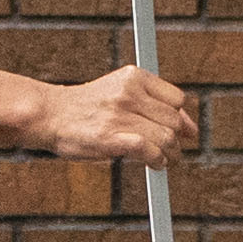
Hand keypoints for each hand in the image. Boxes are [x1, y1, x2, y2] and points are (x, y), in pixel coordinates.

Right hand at [37, 64, 197, 165]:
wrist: (50, 115)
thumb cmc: (88, 108)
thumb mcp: (121, 94)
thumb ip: (155, 105)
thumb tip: (191, 128)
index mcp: (133, 77)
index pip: (177, 99)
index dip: (180, 119)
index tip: (178, 131)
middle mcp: (128, 93)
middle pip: (173, 120)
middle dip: (178, 140)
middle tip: (173, 152)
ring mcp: (119, 115)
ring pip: (165, 137)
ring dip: (170, 154)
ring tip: (163, 160)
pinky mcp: (111, 137)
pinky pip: (149, 150)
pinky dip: (157, 160)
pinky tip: (154, 164)